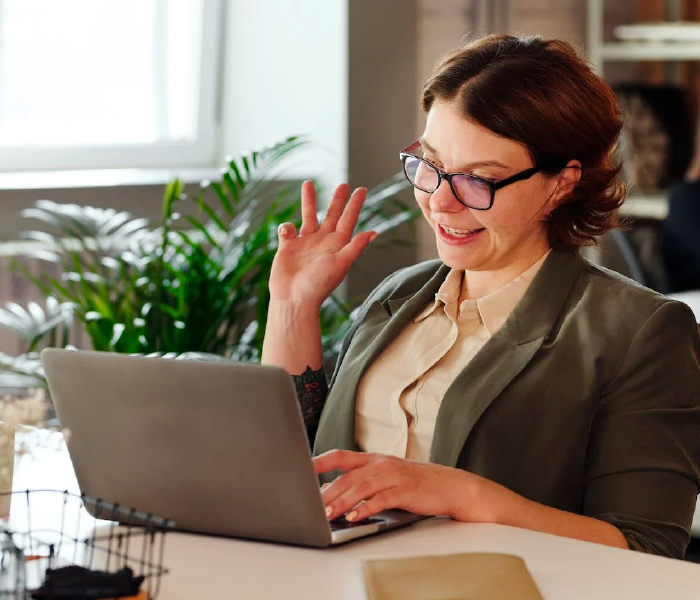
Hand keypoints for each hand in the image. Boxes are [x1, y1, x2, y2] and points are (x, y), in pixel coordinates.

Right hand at [269, 181, 376, 308]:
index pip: (349, 220)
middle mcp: (322, 242)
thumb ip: (355, 246)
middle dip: (337, 200)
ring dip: (309, 201)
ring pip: (308, 216)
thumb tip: (373, 232)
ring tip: (308, 184)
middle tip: (344, 184)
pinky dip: (286, 227)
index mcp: (337, 245)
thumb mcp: (340, 264)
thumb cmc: (318, 284)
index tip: (362, 189)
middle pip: (332, 215)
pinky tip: (287, 232)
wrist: (294, 298)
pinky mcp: (288, 247)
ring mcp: (305, 243)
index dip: (355, 205)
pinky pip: (287, 230)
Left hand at [315, 450, 493, 522]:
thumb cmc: (416, 483)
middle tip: (310, 505)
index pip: (341, 455)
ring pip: (361, 487)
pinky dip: (366, 509)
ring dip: (342, 502)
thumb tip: (331, 491)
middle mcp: (381, 463)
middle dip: (328, 491)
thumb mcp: (386, 477)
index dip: (321, 460)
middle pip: (348, 476)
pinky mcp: (405, 490)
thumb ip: (361, 482)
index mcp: (374, 459)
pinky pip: (381, 499)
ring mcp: (394, 475)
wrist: (451, 486)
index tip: (302, 467)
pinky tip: (355, 517)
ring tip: (328, 514)